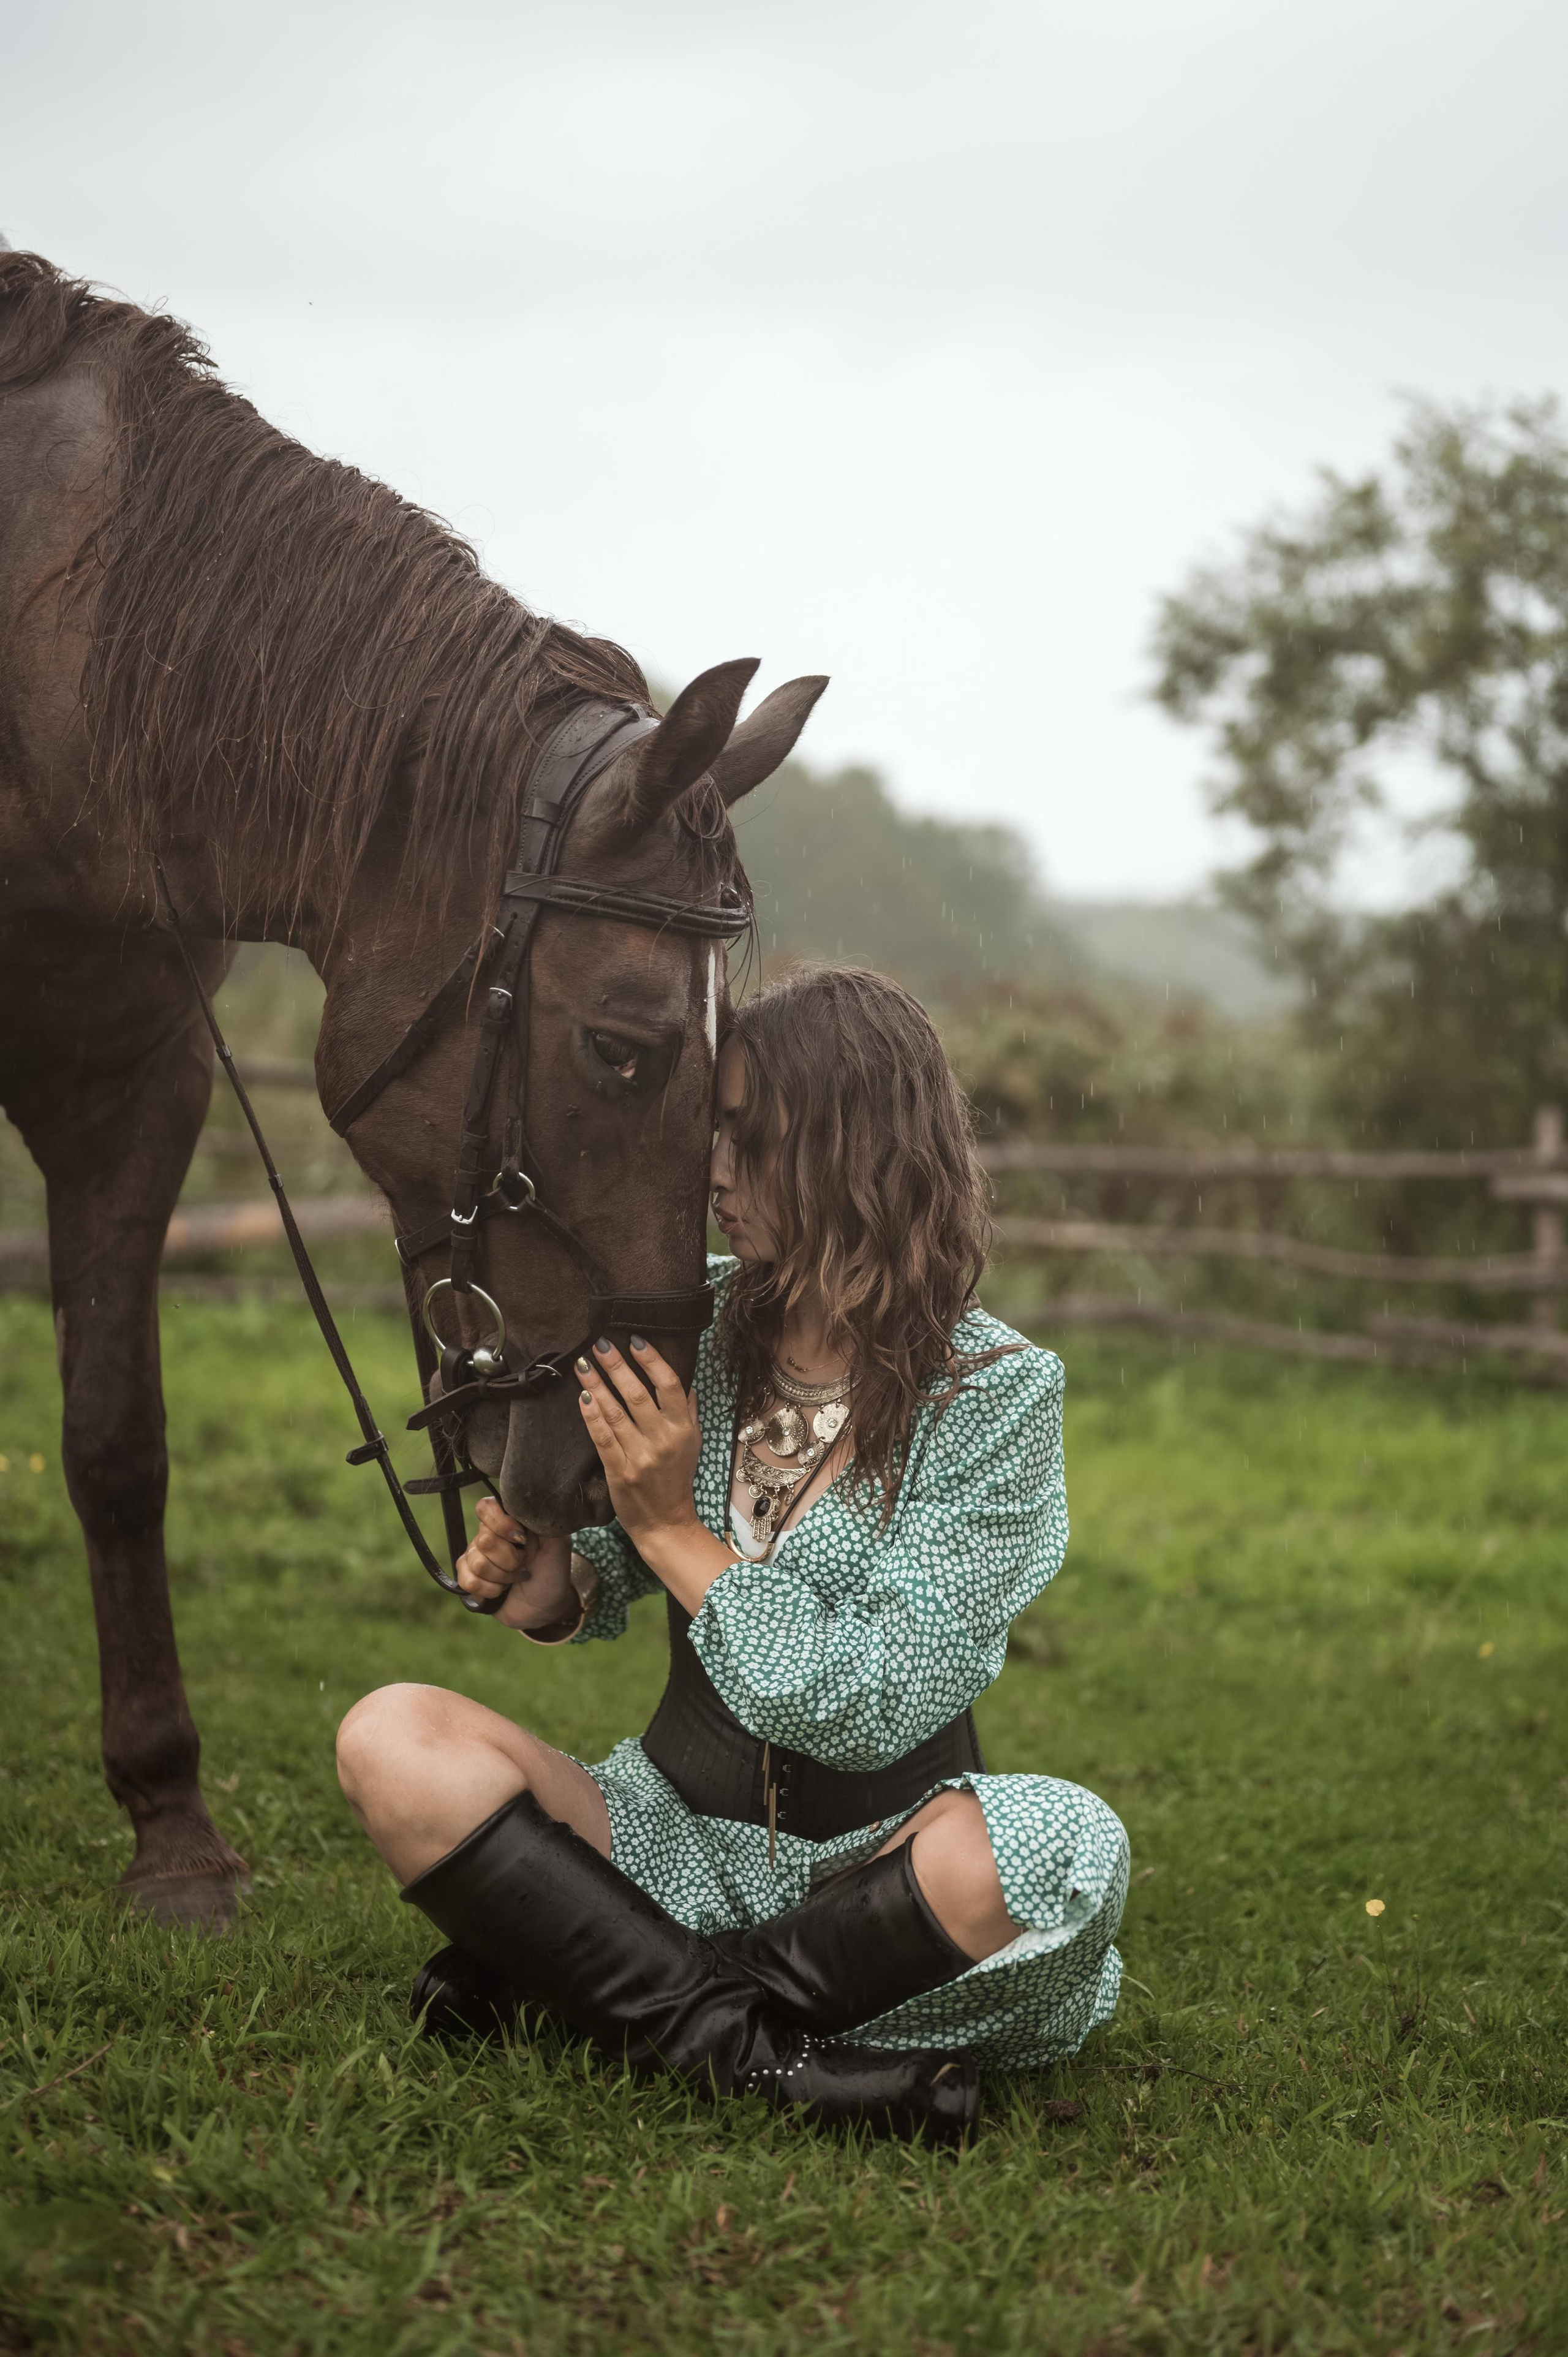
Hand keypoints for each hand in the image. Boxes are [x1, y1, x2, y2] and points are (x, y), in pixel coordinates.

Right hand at [457, 1498, 573, 1628]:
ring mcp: (475, 1556)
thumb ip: (547, 1524)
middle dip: (510, 1560)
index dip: (500, 1524)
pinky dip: (490, 1590)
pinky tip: (501, 1590)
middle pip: (484, 1539)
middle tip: (523, 1564)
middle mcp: (488, 1535)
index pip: (486, 1507)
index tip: (521, 1539)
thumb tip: (535, 1505)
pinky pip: (468, 1581)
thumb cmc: (552, 1574)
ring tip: (515, 1578)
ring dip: (503, 1577)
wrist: (544, 1607)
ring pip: (478, 1563)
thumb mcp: (558, 1547)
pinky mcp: (469, 1578)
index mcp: (508, 1521)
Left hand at [576, 1336, 702, 1549]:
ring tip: (583, 1363)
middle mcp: (662, 1440)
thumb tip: (684, 1379)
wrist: (665, 1522)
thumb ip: (689, 1411)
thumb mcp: (693, 1443)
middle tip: (600, 1344)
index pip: (669, 1386)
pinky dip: (591, 1416)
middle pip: (637, 1394)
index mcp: (682, 1429)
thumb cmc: (677, 1479)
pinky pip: (602, 1438)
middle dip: (616, 1366)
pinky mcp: (618, 1471)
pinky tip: (582, 1397)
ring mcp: (639, 1456)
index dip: (652, 1361)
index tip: (635, 1340)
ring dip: (596, 1385)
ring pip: (615, 1413)